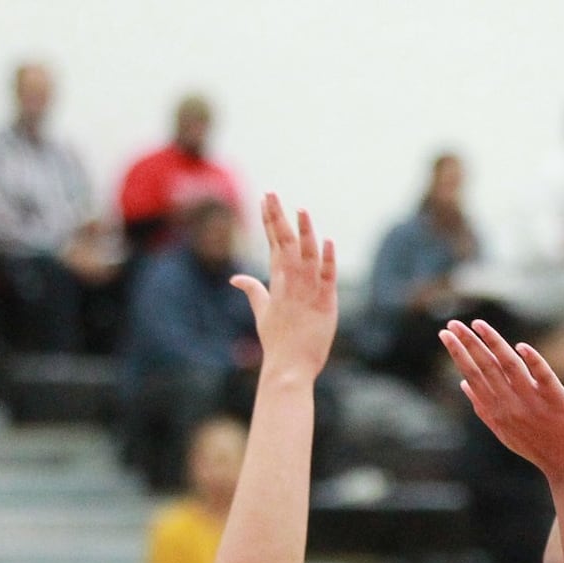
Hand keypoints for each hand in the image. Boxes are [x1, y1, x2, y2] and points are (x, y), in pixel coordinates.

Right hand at [230, 194, 337, 378]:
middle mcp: (290, 284)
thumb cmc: (277, 343)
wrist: (288, 368)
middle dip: (277, 218)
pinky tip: (327, 241)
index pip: (273, 244)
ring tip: (300, 209)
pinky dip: (327, 260)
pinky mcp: (324, 304)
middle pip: (284, 244)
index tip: (265, 199)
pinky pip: (327, 278)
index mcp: (277, 283)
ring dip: (304, 232)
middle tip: (271, 193)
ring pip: (306, 256)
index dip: (269, 221)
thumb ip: (252, 291)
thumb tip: (235, 278)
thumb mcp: (262, 314)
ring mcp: (307, 293)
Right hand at [439, 319, 563, 483]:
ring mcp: (533, 401)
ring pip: (509, 366)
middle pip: (485, 368)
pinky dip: (532, 360)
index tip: (445, 333)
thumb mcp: (504, 432)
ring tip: (478, 324)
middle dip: (467, 344)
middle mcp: (511, 405)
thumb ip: (483, 409)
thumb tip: (462, 385)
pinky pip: (543, 375)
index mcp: (497, 411)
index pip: (472, 376)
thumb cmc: (538, 447)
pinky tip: (520, 346)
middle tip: (452, 323)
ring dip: (492, 343)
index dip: (458, 354)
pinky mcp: (557, 399)